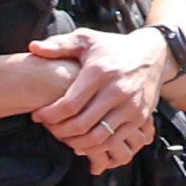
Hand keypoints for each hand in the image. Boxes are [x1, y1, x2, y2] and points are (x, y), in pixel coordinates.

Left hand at [23, 30, 163, 168]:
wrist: (152, 54)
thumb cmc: (112, 48)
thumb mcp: (86, 39)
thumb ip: (59, 45)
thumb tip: (33, 47)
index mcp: (99, 73)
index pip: (69, 105)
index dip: (49, 115)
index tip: (37, 115)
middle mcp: (117, 91)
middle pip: (81, 125)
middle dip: (58, 131)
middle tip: (48, 128)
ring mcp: (131, 107)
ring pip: (97, 138)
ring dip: (75, 142)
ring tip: (63, 135)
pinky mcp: (140, 117)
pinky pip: (114, 141)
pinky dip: (95, 146)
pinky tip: (82, 140)